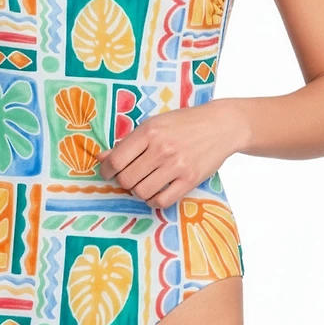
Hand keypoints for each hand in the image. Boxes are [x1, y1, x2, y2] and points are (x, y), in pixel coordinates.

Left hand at [96, 101, 244, 209]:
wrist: (221, 125)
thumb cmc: (184, 123)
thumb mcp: (154, 125)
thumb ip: (128, 142)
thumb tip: (102, 158)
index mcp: (149, 132)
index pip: (116, 160)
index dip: (107, 171)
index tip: (109, 173)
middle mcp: (161, 149)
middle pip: (126, 179)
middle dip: (123, 182)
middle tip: (129, 178)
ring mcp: (176, 165)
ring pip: (141, 192)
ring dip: (138, 192)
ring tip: (143, 183)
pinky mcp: (190, 179)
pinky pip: (162, 201)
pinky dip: (153, 201)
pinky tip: (155, 192)